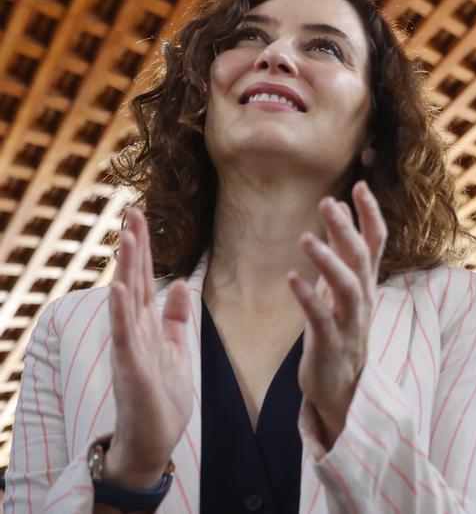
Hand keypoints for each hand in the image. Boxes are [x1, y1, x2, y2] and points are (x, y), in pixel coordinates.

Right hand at [105, 208, 192, 488]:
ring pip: (126, 301)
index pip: (144, 278)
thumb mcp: (178, 350)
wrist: (153, 440)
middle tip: (133, 211)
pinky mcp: (130, 368)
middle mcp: (133, 331)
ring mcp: (129, 348)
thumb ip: (177, 319)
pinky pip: (124, 336)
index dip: (144, 248)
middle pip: (133, 280)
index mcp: (147, 325)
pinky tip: (118, 289)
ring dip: (126, 269)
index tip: (142, 216)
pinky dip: (121, 312)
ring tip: (127, 237)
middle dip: (134, 247)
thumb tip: (181, 285)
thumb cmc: (162, 397)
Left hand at [289, 181, 386, 447]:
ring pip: (347, 286)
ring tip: (306, 238)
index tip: (360, 185)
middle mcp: (363, 299)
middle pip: (362, 258)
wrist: (343, 389)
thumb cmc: (339, 333)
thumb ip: (343, 256)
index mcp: (366, 284)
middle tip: (326, 203)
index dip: (370, 214)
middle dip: (346, 229)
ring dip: (328, 261)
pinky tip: (291, 278)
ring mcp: (350, 322)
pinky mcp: (330, 344)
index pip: (377, 242)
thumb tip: (337, 215)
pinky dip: (308, 297)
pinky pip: (322, 318)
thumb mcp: (344, 291)